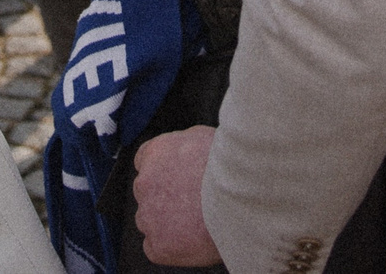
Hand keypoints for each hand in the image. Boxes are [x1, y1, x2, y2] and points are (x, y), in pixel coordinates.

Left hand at [134, 126, 222, 266]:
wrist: (242, 196)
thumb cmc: (230, 168)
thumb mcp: (203, 136)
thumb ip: (184, 145)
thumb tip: (185, 151)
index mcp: (155, 153)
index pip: (144, 162)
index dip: (163, 173)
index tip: (176, 180)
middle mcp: (145, 183)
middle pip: (149, 194)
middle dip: (166, 198)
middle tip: (193, 203)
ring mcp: (149, 216)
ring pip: (151, 221)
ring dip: (168, 223)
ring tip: (198, 221)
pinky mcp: (158, 245)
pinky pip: (155, 248)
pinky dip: (171, 247)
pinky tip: (192, 239)